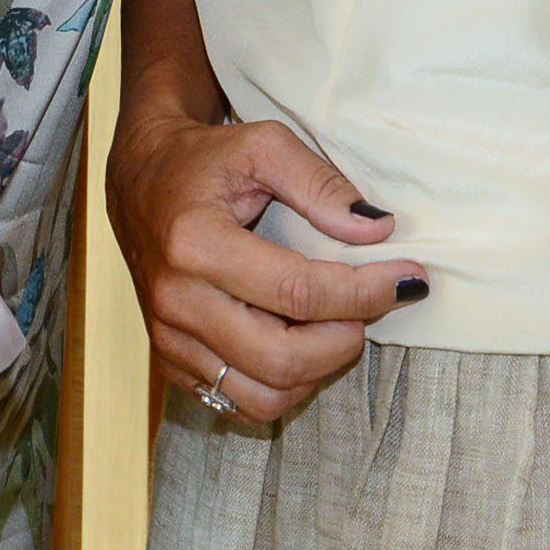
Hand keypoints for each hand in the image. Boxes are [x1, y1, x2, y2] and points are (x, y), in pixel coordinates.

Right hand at [107, 111, 423, 423]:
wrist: (140, 182)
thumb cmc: (206, 160)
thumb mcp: (264, 145)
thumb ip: (321, 183)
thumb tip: (378, 231)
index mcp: (195, 243)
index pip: (298, 291)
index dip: (364, 291)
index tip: (409, 278)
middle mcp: (177, 301)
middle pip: (283, 359)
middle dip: (346, 338)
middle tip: (371, 305)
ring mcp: (170, 340)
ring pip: (264, 397)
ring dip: (318, 371)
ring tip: (336, 325)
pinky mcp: (171, 364)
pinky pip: (240, 404)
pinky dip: (284, 385)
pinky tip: (300, 342)